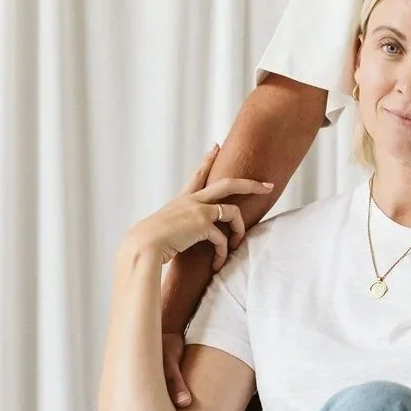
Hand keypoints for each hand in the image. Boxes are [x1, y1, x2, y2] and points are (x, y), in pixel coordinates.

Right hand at [127, 147, 272, 273]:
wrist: (143, 245)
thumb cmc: (148, 242)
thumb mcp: (162, 230)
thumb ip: (173, 230)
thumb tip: (174, 241)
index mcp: (181, 200)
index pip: (197, 175)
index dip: (207, 160)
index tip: (216, 146)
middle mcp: (192, 200)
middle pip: (227, 183)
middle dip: (250, 184)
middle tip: (267, 186)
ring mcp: (199, 209)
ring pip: (233, 212)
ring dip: (239, 231)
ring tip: (236, 246)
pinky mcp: (203, 223)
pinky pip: (223, 238)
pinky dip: (223, 252)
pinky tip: (218, 264)